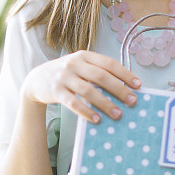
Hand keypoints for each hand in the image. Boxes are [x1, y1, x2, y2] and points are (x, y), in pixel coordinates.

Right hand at [23, 50, 140, 122]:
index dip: (125, 74)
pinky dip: (86, 111)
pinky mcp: (55, 91)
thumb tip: (124, 86)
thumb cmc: (66, 74)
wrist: (36, 79)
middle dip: (119, 89)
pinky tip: (97, 119)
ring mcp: (64, 77)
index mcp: (84, 55)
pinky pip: (73, 103)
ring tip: (118, 114)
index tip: (138, 85)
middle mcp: (74, 63)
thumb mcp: (80, 66)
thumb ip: (97, 72)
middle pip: (101, 76)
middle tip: (132, 101)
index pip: (109, 63)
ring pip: (88, 91)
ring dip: (105, 103)